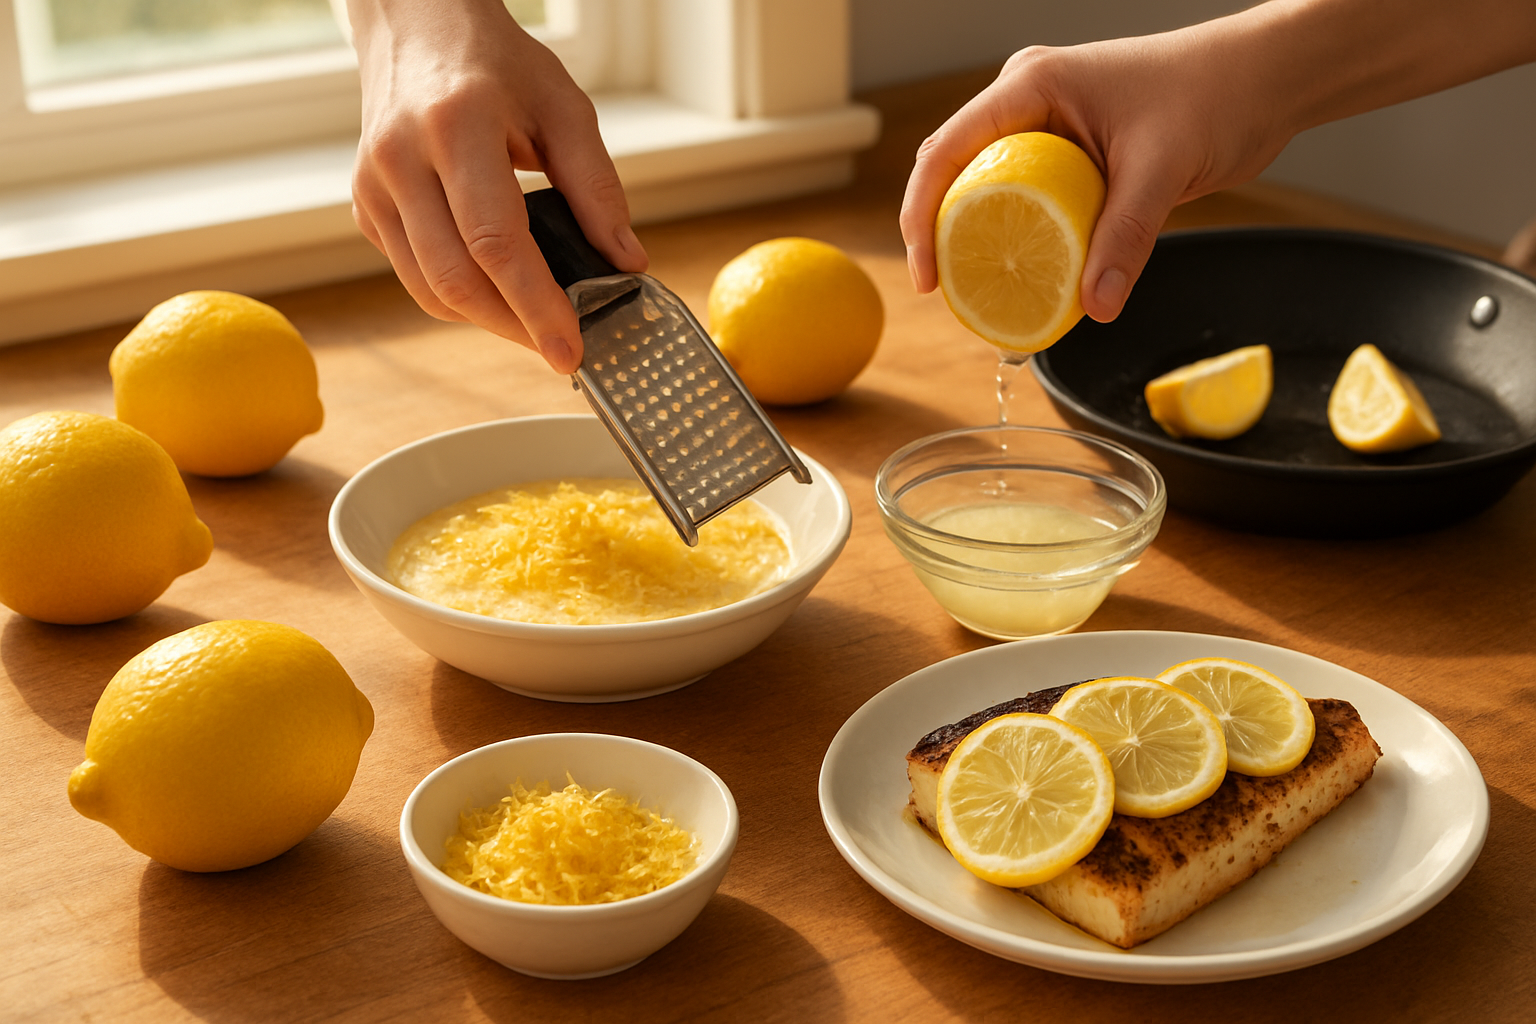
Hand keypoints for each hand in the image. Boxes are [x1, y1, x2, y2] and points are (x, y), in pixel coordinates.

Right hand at [346, 0, 646, 371]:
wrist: (417, 27)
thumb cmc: (494, 63)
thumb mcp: (564, 108)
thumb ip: (597, 187)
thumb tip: (626, 262)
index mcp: (456, 128)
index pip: (496, 242)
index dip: (536, 306)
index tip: (569, 348)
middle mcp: (401, 161)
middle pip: (457, 280)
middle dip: (515, 327)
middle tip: (562, 347)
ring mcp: (374, 187)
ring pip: (430, 291)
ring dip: (488, 321)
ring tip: (536, 323)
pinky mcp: (365, 207)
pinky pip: (414, 276)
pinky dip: (460, 298)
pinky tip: (499, 294)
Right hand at [901, 0, 1535, 324]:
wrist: (1265, 79)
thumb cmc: (1215, 95)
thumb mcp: (1162, 170)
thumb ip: (1126, 237)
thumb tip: (1096, 307)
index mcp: (1030, 86)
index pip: (946, 151)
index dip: (921, 215)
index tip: (928, 276)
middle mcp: (1028, 103)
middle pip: (956, 173)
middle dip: (942, 234)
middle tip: (949, 295)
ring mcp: (1048, 128)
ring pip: (991, 190)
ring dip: (981, 240)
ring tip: (980, 293)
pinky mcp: (1073, 155)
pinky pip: (1029, 201)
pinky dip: (1024, 238)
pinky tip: (1028, 276)